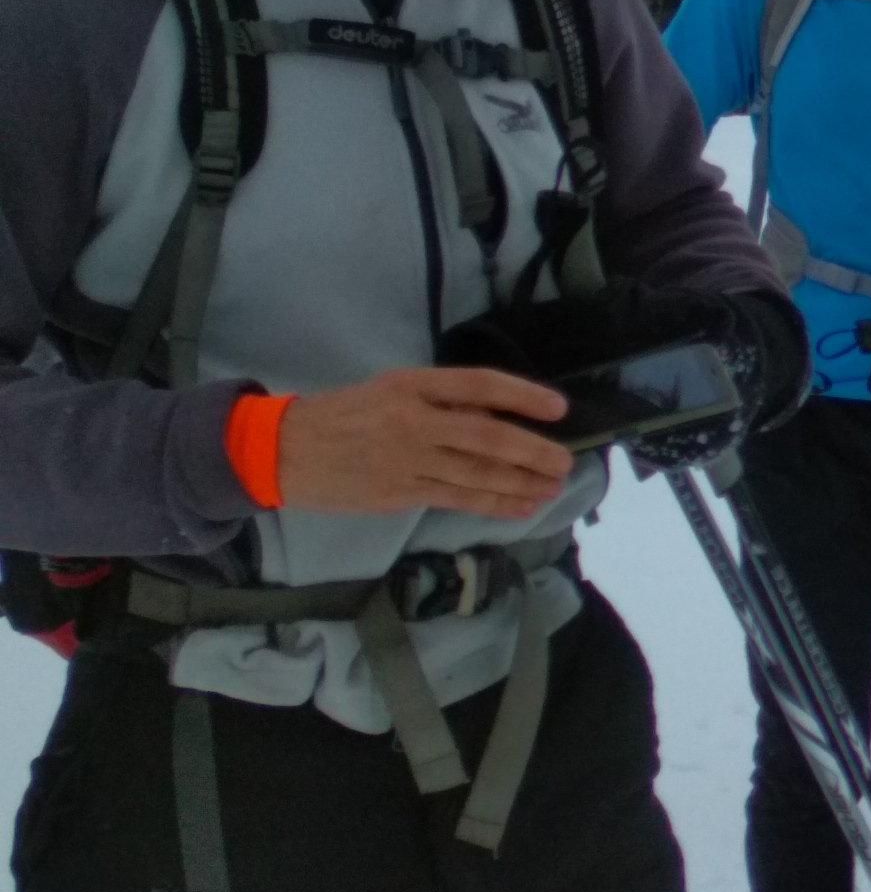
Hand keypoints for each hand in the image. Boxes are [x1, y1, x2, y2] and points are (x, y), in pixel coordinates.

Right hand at [275, 368, 574, 521]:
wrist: (283, 450)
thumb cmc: (344, 414)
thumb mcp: (390, 389)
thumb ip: (440, 400)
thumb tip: (496, 415)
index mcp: (411, 385)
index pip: (479, 385)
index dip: (522, 395)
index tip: (558, 409)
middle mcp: (414, 421)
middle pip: (487, 435)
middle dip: (533, 451)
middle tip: (566, 461)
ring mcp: (408, 461)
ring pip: (478, 473)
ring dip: (522, 482)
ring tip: (553, 487)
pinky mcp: (401, 494)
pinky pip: (459, 499)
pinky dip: (495, 503)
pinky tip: (522, 506)